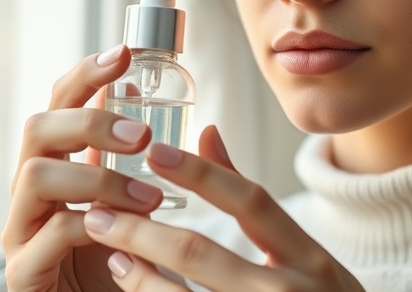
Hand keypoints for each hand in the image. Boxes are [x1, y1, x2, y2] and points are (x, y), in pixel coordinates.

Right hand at [2, 44, 163, 291]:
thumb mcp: (131, 198)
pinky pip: (47, 235)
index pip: (60, 104)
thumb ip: (133, 154)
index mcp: (58, 165)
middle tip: (142, 136)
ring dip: (98, 178)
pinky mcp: (24, 272)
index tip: (122, 54)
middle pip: (37, 129)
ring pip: (35, 176)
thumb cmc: (118, 258)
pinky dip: (90, 227)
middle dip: (90, 122)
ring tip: (150, 197)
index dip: (86, 76)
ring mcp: (20, 230)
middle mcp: (31, 192)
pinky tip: (125, 234)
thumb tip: (141, 90)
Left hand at [81, 126, 364, 291]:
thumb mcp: (305, 256)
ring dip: (136, 272)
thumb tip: (208, 134)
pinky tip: (129, 283)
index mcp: (312, 260)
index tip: (156, 152)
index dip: (203, 175)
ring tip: (109, 249)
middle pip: (202, 252)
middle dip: (142, 228)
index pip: (253, 203)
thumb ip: (254, 203)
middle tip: (100, 208)